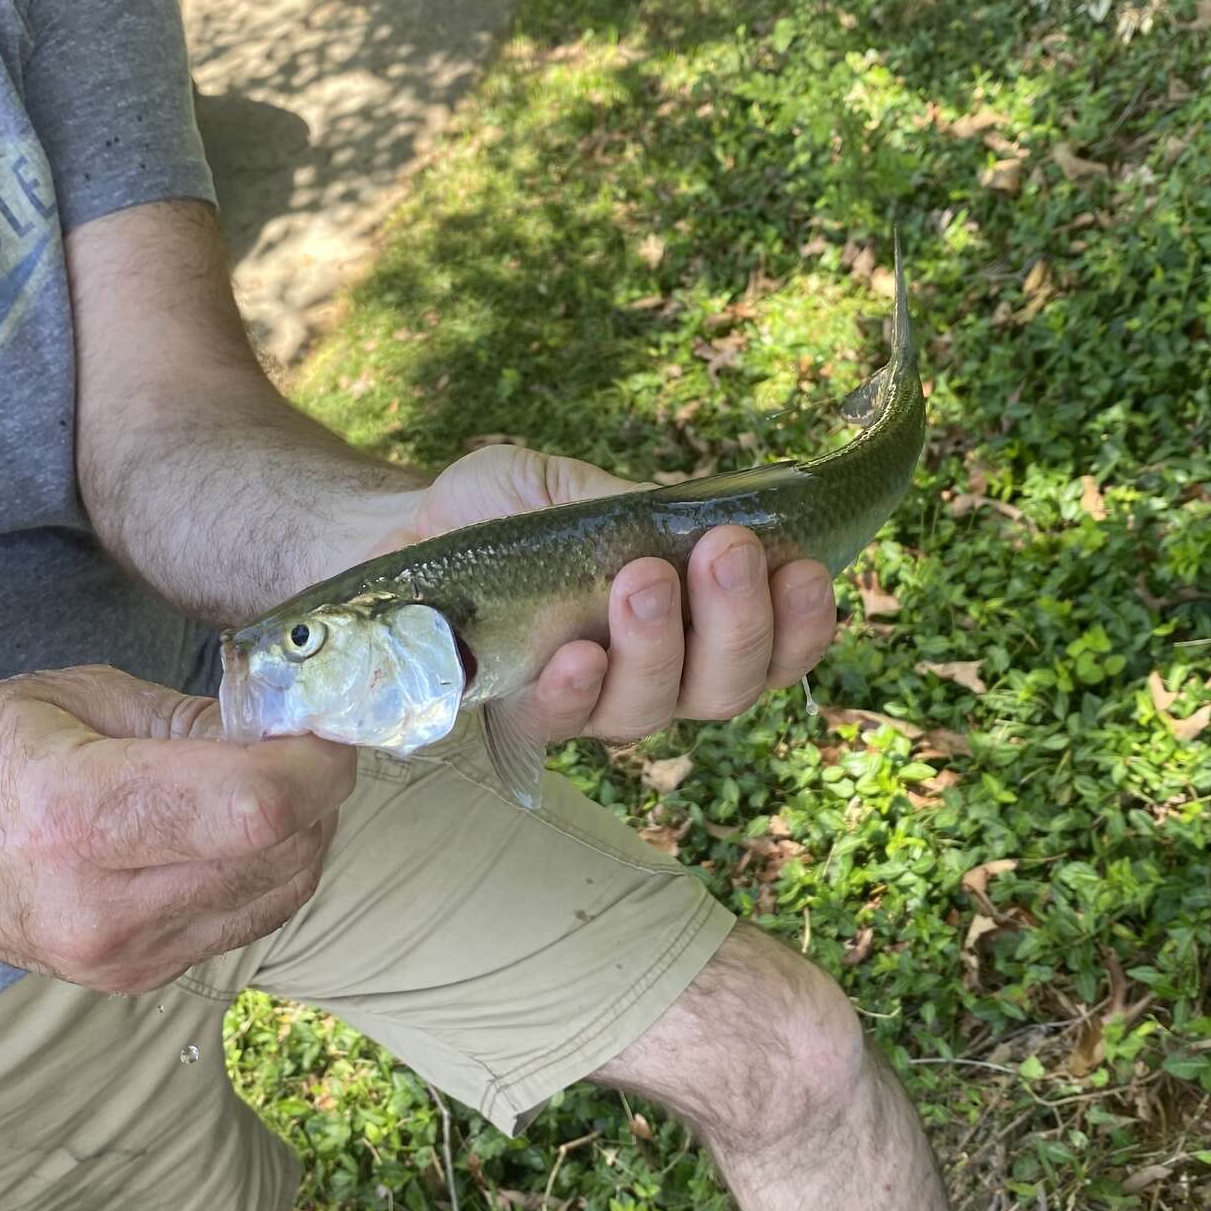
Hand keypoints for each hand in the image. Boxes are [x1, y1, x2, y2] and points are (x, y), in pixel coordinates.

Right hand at [0, 665, 356, 991]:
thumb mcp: (75, 696)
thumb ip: (193, 717)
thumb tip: (288, 725)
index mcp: (80, 816)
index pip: (257, 806)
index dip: (318, 762)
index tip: (327, 721)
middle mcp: (103, 905)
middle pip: (283, 855)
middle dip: (319, 791)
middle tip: (302, 740)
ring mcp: (118, 957)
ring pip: (280, 894)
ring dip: (303, 833)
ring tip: (268, 778)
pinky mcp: (130, 980)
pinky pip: (245, 922)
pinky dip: (267, 870)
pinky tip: (235, 827)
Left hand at [404, 445, 837, 741]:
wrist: (406, 526)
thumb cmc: (506, 510)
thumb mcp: (581, 488)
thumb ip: (642, 509)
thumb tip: (710, 519)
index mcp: (692, 621)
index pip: (774, 646)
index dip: (803, 623)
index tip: (804, 567)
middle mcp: (655, 674)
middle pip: (728, 688)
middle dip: (739, 622)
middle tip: (727, 552)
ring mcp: (591, 702)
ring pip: (656, 709)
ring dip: (661, 645)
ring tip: (643, 579)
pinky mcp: (519, 715)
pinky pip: (562, 722)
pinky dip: (576, 688)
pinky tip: (575, 654)